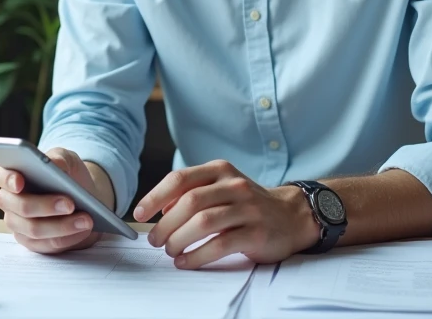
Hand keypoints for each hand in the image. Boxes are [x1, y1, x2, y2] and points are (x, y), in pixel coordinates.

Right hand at [0, 147, 102, 253]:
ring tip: (86, 219)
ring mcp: (20, 226)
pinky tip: (84, 229)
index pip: (2, 177)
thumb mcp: (67, 159)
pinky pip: (49, 245)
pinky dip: (69, 237)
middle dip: (45, 206)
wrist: (85, 199)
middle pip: (21, 207)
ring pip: (35, 230)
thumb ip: (59, 158)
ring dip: (63, 225)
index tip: (21, 181)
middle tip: (70, 203)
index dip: (9, 180)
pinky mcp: (34, 244)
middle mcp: (11, 203)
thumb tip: (54, 164)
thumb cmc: (69, 175)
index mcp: (13, 177)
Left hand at [132, 160, 319, 268]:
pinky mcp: (256, 232)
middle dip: (165, 224)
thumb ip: (192, 193)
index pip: (180, 178)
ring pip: (203, 222)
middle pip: (189, 202)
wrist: (292, 216)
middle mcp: (233, 185)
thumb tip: (161, 210)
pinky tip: (186, 261)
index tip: (139, 213)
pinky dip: (197, 255)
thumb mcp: (221, 188)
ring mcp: (247, 208)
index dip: (155, 196)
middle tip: (154, 240)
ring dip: (179, 240)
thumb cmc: (248, 204)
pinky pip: (220, 244)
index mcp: (220, 170)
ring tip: (169, 251)